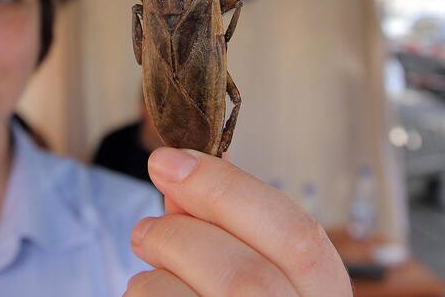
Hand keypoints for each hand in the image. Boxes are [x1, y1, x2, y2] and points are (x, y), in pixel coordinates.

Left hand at [125, 148, 351, 295]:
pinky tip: (151, 296)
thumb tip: (184, 170)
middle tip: (147, 229)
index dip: (228, 189)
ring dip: (156, 275)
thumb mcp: (255, 266)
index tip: (171, 161)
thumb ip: (226, 225)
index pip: (297, 235)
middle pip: (243, 276)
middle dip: (181, 236)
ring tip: (149, 267)